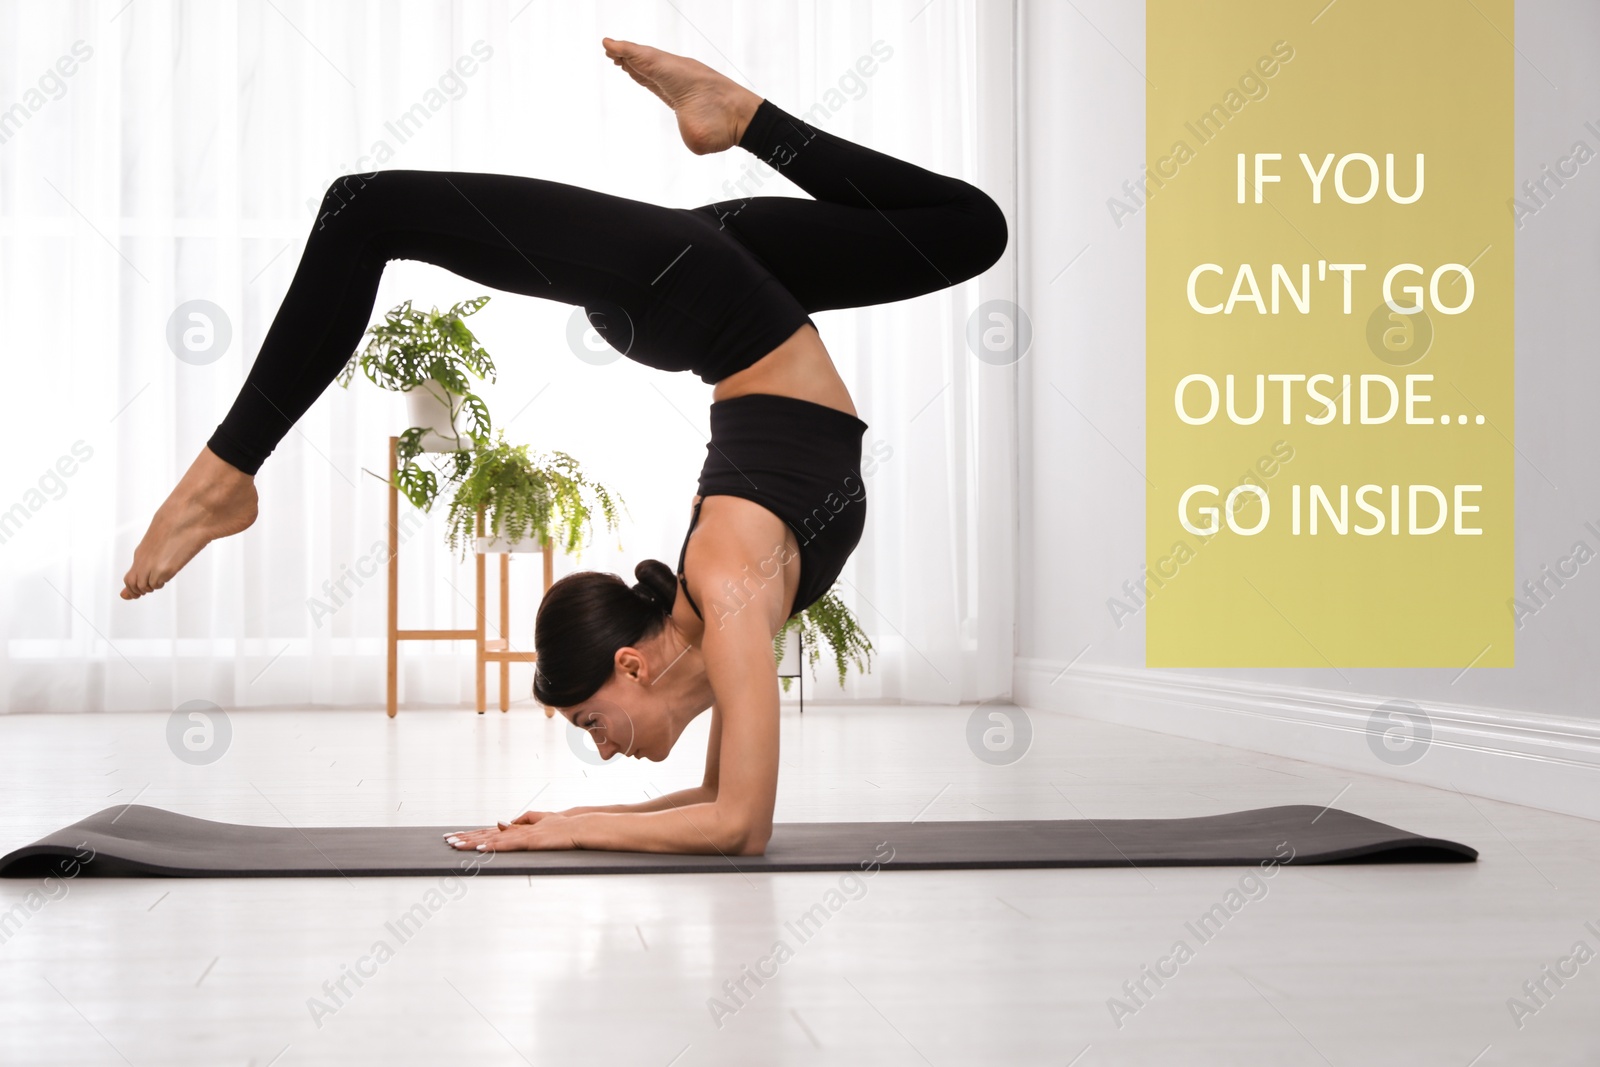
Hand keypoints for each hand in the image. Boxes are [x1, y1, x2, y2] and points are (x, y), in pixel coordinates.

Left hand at [443, 813, 582, 851]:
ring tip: (455, 845)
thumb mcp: (540, 822)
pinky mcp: (530, 841)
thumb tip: (503, 821)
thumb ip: (523, 821)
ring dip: (472, 842)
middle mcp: (516, 830)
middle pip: (485, 833)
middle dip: (464, 837)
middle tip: (446, 840)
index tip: (455, 836)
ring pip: (492, 839)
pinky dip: (493, 846)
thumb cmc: (562, 827)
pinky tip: (480, 848)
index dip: (471, 834)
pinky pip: (508, 845)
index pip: (488, 831)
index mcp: (517, 828)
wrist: (580, 826)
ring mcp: (522, 835)